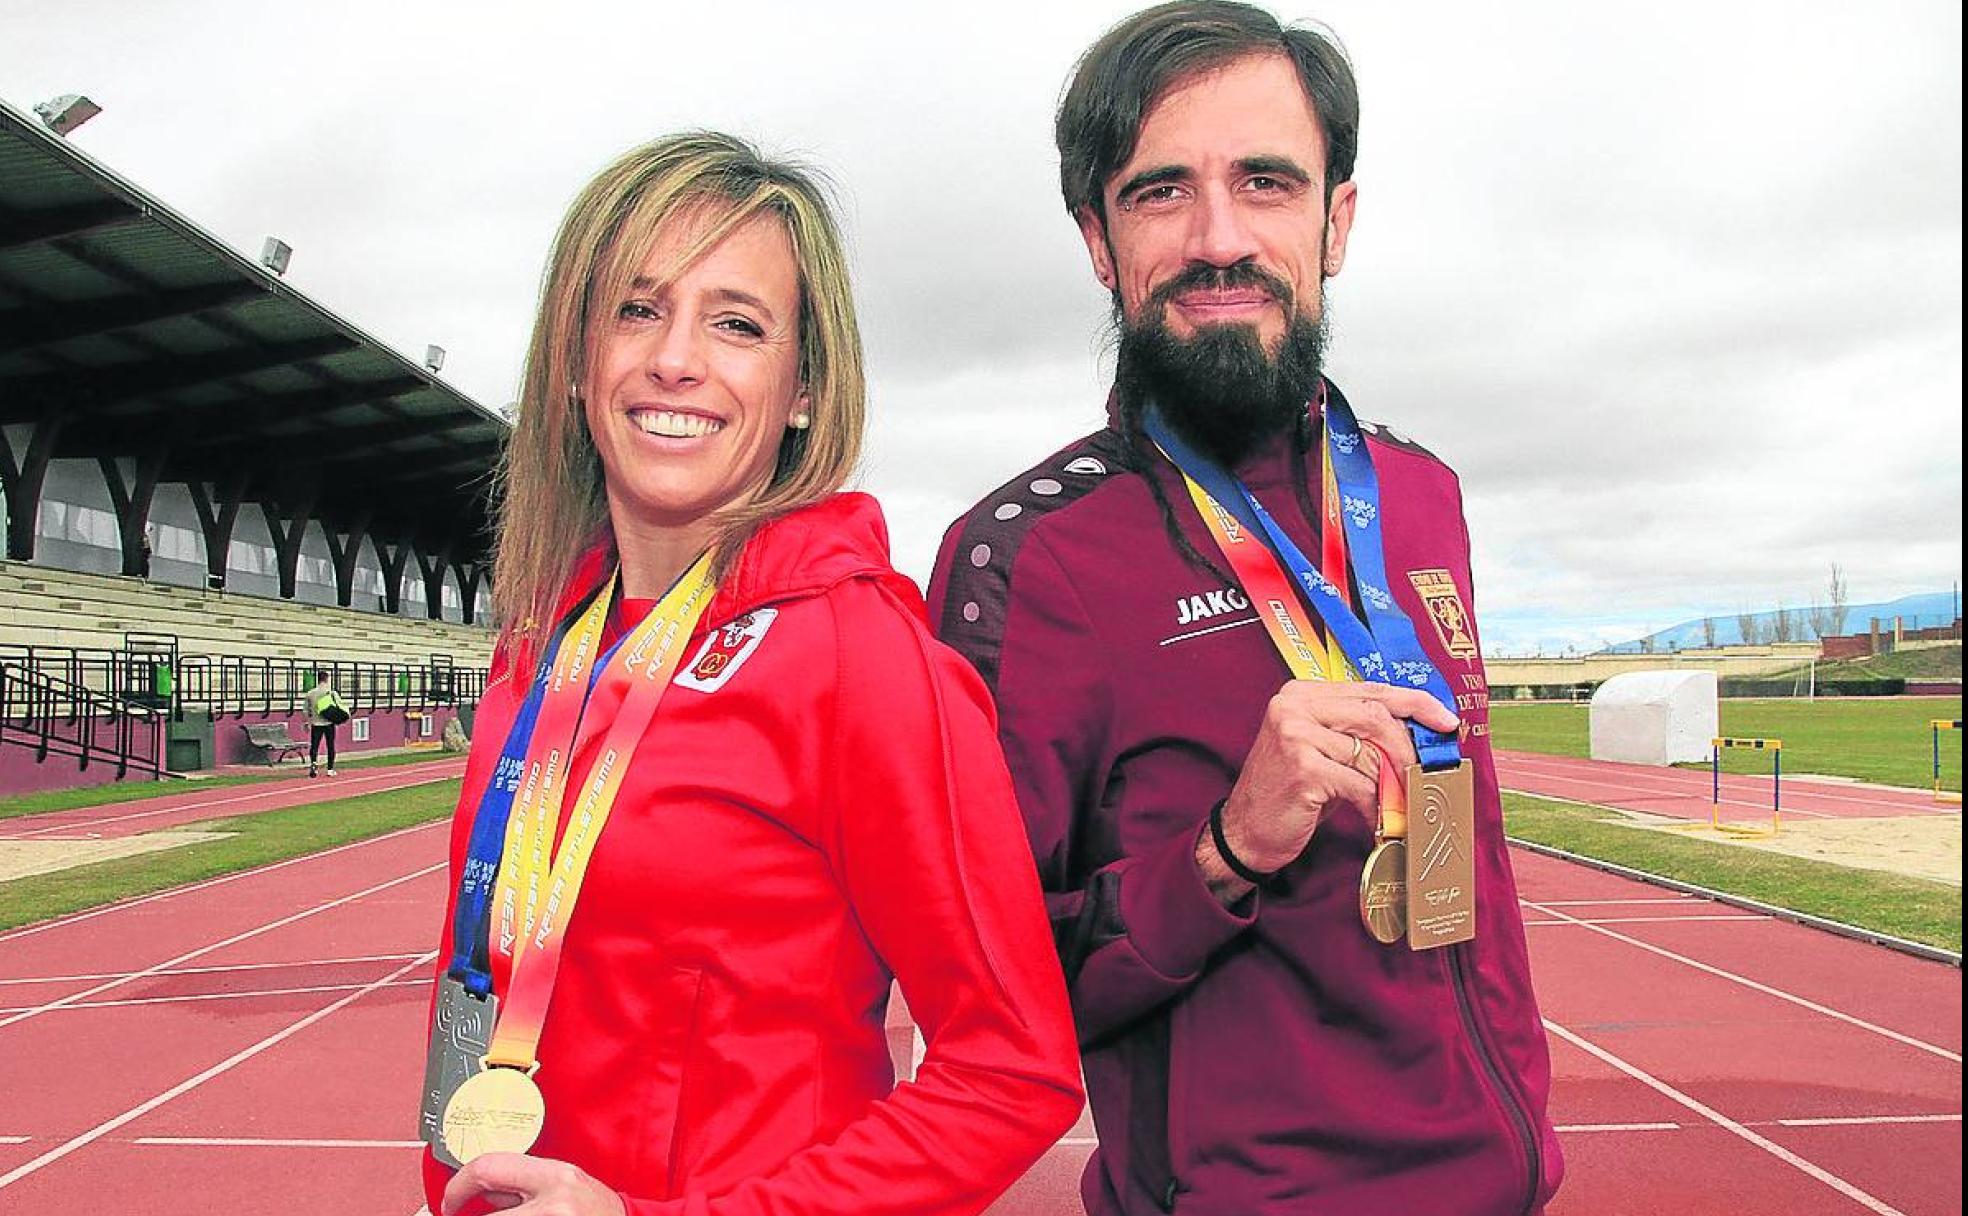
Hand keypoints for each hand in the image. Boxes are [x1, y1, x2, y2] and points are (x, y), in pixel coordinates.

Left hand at [441, 1153, 627, 1215]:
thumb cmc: (600, 1212)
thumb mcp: (565, 1185)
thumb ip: (524, 1185)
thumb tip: (478, 1190)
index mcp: (556, 1176)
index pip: (488, 1168)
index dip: (458, 1186)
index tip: (449, 1201)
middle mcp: (554, 1203)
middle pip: (489, 1214)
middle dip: (463, 1208)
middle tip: (453, 1213)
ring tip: (490, 1215)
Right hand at [1197, 681, 1458, 901]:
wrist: (1244, 832)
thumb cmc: (1290, 793)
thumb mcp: (1320, 751)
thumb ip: (1357, 733)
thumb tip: (1416, 735)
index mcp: (1301, 693)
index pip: (1371, 689)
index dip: (1416, 703)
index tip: (1446, 720)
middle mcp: (1294, 706)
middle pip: (1376, 716)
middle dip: (1407, 749)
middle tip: (1422, 775)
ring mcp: (1295, 734)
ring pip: (1371, 754)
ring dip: (1393, 784)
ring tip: (1400, 802)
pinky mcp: (1303, 767)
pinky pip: (1360, 784)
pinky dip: (1376, 804)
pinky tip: (1376, 817)